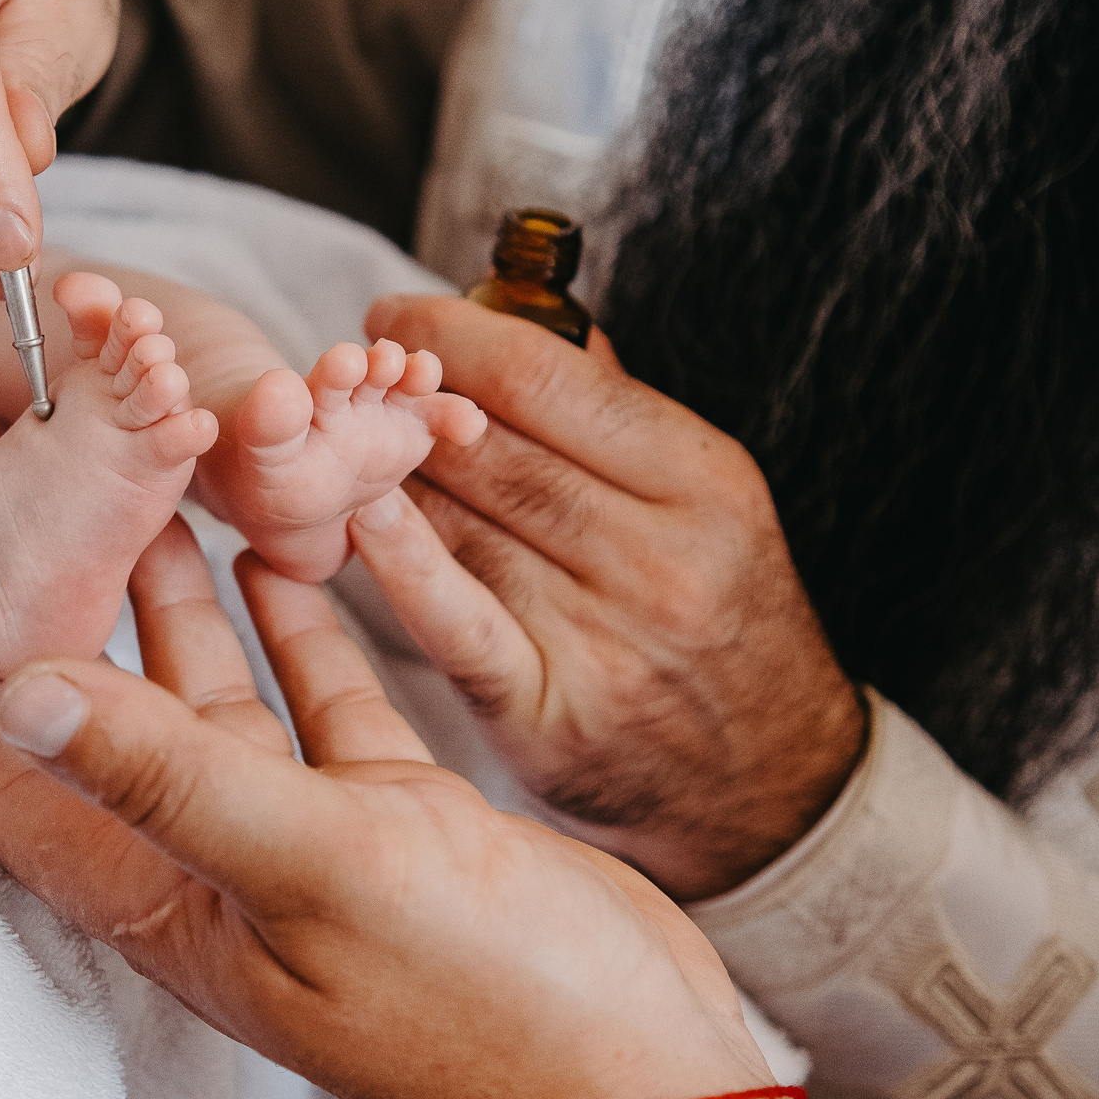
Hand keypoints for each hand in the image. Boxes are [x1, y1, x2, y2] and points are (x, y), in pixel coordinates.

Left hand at [0, 519, 770, 1098]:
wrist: (635, 1076)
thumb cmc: (480, 999)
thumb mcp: (310, 865)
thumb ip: (167, 776)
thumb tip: (17, 700)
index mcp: (172, 903)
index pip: (29, 790)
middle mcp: (223, 876)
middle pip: (119, 727)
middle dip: (87, 617)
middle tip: (67, 499)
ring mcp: (311, 847)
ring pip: (225, 704)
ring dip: (191, 613)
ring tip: (164, 503)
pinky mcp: (397, 822)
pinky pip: (326, 709)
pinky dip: (301, 638)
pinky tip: (281, 563)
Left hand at [346, 296, 864, 900]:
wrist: (770, 782)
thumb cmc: (720, 615)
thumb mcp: (706, 503)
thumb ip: (614, 413)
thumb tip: (517, 320)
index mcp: (700, 482)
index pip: (549, 380)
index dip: (453, 337)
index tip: (394, 317)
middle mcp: (657, 559)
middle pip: (493, 450)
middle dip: (403, 405)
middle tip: (343, 377)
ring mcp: (601, 638)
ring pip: (461, 526)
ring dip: (383, 476)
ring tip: (329, 441)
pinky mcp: (546, 710)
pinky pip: (451, 619)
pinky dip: (396, 564)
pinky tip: (349, 522)